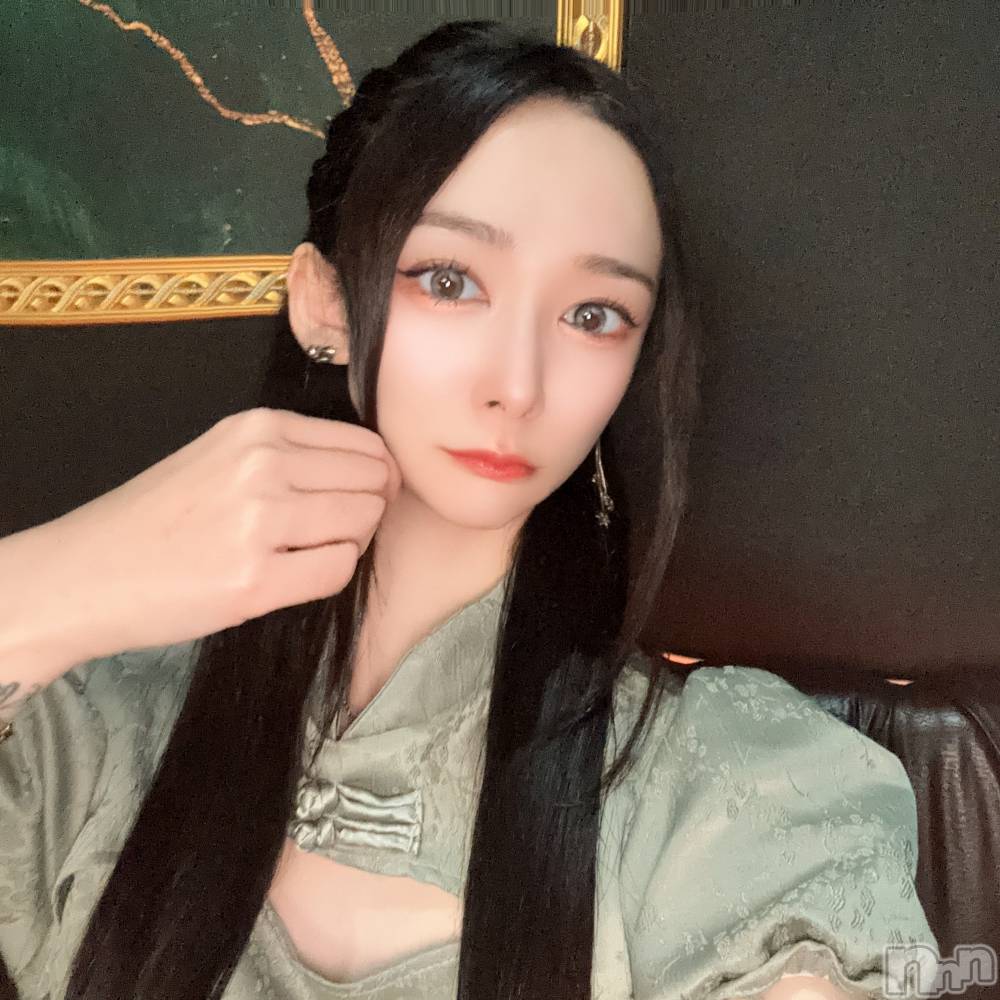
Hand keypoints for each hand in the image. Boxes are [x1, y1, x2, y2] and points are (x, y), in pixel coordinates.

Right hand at [47, 407, 400, 659]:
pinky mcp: (256, 579)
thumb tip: (374, 472)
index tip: (359, 499)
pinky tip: (291, 576)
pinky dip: (327, 576)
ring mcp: (260, 521)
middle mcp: (264, 464)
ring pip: (363, 523)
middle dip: (367, 510)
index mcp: (259, 427)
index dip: (375, 478)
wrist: (86, 573)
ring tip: (306, 554)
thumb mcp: (221, 455)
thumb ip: (290, 454)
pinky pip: (339, 571)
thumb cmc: (159, 518)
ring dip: (348, 543)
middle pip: (373, 482)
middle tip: (332, 533)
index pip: (365, 445)